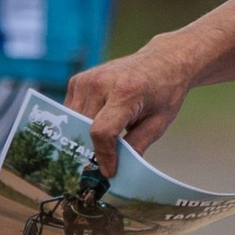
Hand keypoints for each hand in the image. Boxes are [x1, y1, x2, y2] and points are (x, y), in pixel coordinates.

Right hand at [65, 41, 198, 174]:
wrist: (163, 62)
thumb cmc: (164, 93)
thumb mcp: (158, 124)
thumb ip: (136, 146)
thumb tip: (115, 170)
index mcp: (125, 93)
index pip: (102, 131)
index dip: (103, 155)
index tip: (108, 172)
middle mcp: (100, 83)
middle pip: (84, 128)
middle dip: (92, 149)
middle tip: (102, 166)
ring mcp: (86, 79)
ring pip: (73, 121)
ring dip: (84, 136)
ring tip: (101, 147)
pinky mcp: (78, 80)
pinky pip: (71, 110)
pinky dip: (80, 122)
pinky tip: (97, 125)